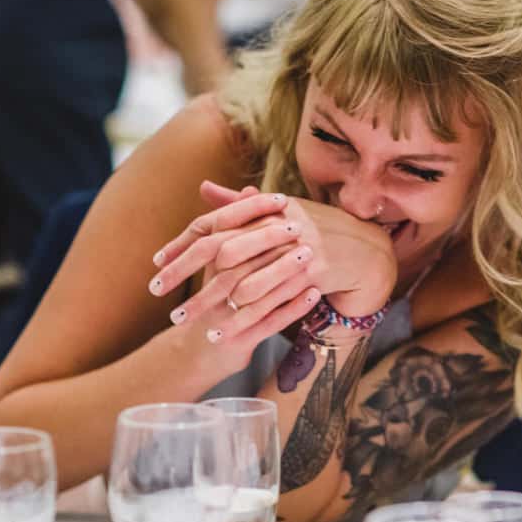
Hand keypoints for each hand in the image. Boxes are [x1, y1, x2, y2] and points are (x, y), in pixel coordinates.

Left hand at [148, 183, 397, 338]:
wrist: (364, 248)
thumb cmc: (315, 228)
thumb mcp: (276, 211)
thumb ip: (237, 205)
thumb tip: (203, 188)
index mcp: (265, 210)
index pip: (212, 225)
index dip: (182, 244)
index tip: (156, 263)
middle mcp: (277, 228)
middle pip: (219, 253)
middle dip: (184, 274)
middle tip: (156, 293)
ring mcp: (294, 252)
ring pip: (240, 283)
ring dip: (209, 305)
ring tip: (183, 322)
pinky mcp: (310, 276)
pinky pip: (268, 304)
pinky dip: (241, 321)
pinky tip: (219, 333)